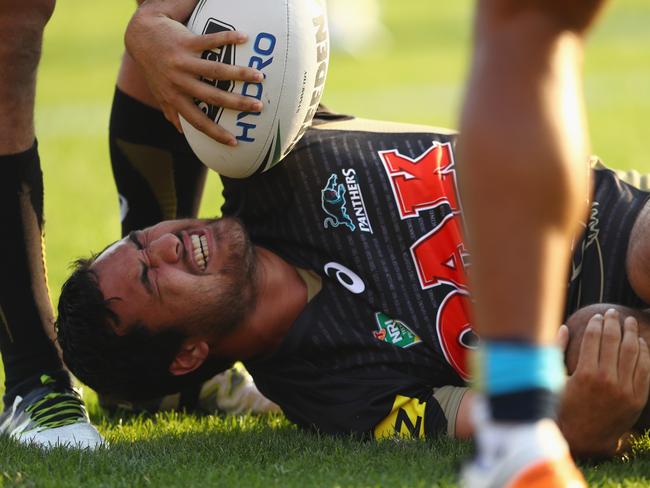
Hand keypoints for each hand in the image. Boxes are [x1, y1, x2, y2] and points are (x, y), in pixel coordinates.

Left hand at [126, 1, 264, 144]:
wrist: (140, 35)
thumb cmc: (153, 66)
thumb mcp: (158, 91)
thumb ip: (170, 110)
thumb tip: (181, 133)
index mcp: (174, 97)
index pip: (197, 121)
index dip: (215, 133)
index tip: (234, 142)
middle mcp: (178, 82)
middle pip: (212, 96)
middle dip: (237, 103)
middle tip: (258, 106)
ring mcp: (182, 62)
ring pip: (215, 71)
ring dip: (239, 74)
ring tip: (259, 77)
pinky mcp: (185, 42)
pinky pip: (209, 41)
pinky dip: (228, 39)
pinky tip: (244, 38)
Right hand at [558, 309, 649, 457]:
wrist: (582, 436)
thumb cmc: (563, 405)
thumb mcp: (554, 378)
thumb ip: (557, 351)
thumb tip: (565, 327)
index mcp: (585, 373)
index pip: (594, 338)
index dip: (597, 324)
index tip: (597, 316)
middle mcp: (607, 380)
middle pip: (614, 341)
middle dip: (614, 323)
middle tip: (613, 313)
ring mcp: (624, 390)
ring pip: (632, 353)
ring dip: (631, 333)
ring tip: (629, 322)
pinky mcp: (636, 399)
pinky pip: (644, 370)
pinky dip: (643, 353)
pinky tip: (639, 342)